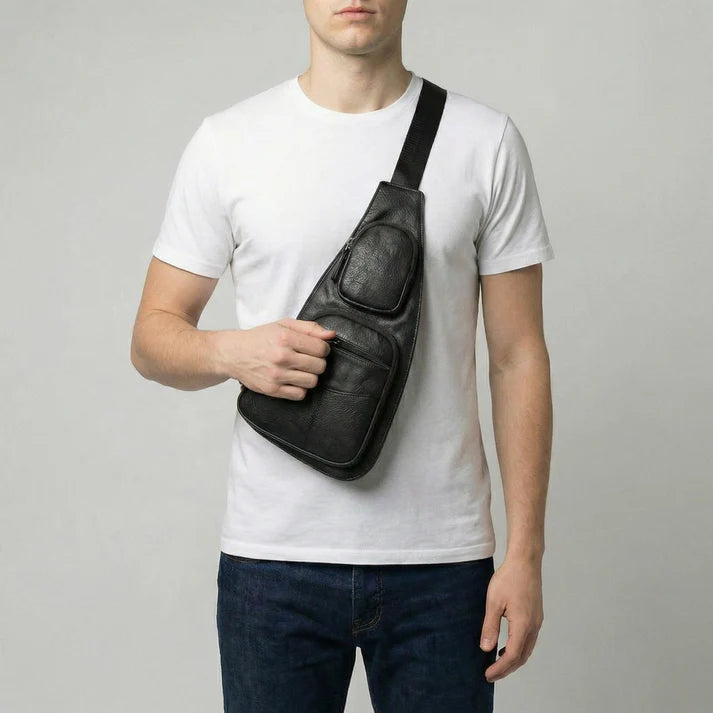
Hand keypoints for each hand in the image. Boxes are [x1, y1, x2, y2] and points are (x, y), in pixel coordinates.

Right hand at [217, 318, 335, 398]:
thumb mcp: (283, 325)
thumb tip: (331, 335)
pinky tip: (293, 380)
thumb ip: (309, 328)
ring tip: (300, 370)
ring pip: (312, 381)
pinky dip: (300, 388)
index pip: (322, 349)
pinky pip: (300, 394)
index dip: (323, 349)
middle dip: (317, 363)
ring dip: (309, 376)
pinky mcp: (272, 390)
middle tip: (308, 360)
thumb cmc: (259, 338)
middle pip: (319, 366)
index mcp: (286, 338)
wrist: (233, 354)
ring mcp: (277, 375)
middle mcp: (282, 357)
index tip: (316, 349)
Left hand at [480, 554, 543, 681]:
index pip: (512, 656)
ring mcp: (537, 621)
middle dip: (507, 669)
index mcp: (523, 624)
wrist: (525, 561)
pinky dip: (519, 648)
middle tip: (491, 674)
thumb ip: (490, 627)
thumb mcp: (493, 602)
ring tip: (497, 663)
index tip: (487, 675)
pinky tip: (507, 646)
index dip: (500, 669)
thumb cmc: (508, 578)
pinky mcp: (536, 615)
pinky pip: (529, 639)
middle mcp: (534, 626)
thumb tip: (486, 649)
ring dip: (514, 659)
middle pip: (522, 656)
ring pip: (527, 649)